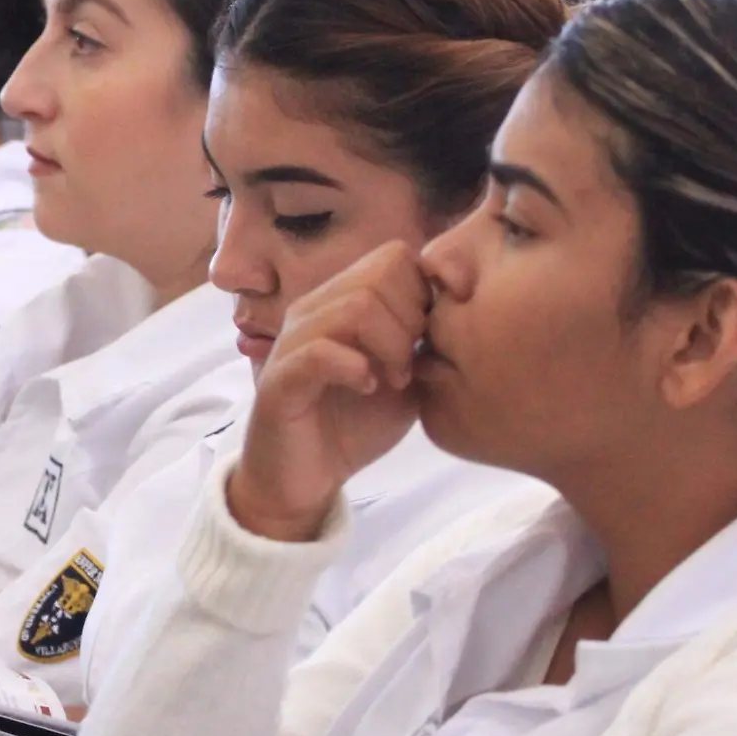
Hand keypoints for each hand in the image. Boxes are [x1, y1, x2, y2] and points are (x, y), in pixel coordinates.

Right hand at [228, 241, 429, 541]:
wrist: (305, 478)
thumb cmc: (354, 426)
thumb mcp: (404, 379)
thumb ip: (425, 343)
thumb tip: (457, 310)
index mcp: (341, 302)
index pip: (394, 256)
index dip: (424, 291)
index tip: (429, 338)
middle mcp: (312, 311)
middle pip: (378, 275)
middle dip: (410, 320)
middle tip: (410, 366)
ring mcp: (291, 342)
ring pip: (354, 307)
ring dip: (389, 345)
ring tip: (393, 381)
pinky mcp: (279, 380)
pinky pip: (320, 352)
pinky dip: (355, 368)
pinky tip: (367, 388)